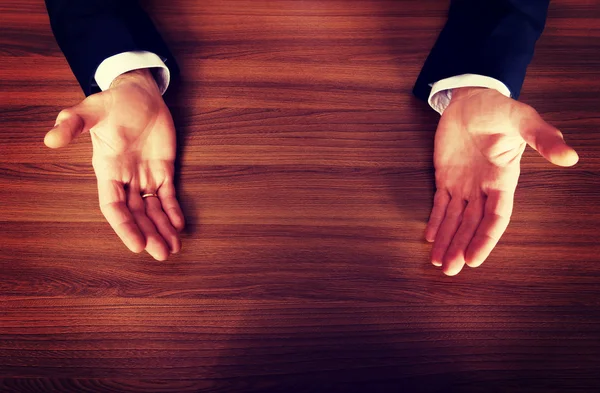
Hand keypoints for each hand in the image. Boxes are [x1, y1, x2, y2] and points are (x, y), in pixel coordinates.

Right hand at [44, 69, 184, 259]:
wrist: (138, 92)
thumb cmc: (112, 102)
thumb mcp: (90, 110)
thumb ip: (72, 123)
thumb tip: (51, 139)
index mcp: (106, 171)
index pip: (113, 206)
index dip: (124, 226)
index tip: (137, 244)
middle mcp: (125, 178)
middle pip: (136, 214)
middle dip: (149, 234)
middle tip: (162, 253)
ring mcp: (145, 175)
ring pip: (153, 209)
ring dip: (162, 228)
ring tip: (173, 247)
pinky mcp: (163, 168)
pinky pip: (168, 194)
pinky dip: (173, 210)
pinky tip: (179, 225)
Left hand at [426, 87, 577, 275]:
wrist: (472, 97)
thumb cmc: (499, 109)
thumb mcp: (522, 119)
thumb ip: (543, 138)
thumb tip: (570, 157)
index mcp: (503, 179)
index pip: (496, 216)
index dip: (485, 238)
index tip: (473, 259)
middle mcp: (484, 188)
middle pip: (472, 224)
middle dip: (461, 246)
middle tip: (449, 270)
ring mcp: (464, 184)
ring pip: (455, 218)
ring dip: (447, 240)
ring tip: (439, 262)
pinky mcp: (446, 177)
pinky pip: (440, 203)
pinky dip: (435, 220)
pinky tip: (430, 237)